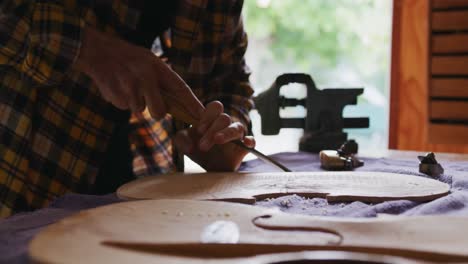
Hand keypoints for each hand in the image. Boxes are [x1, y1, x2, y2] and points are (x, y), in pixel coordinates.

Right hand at [74, 27, 203, 118]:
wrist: (97, 51)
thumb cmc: (128, 58)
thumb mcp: (150, 61)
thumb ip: (163, 80)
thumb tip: (178, 104)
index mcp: (157, 67)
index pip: (180, 89)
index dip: (192, 104)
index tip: (203, 116)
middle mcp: (145, 78)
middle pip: (159, 112)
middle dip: (156, 111)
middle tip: (148, 100)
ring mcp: (130, 88)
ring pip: (140, 110)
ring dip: (135, 103)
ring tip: (128, 85)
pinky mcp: (115, 96)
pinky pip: (124, 108)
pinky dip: (121, 101)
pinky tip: (117, 87)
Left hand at [174, 101, 254, 170]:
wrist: (206, 168)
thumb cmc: (197, 149)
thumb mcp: (184, 144)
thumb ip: (182, 140)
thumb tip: (191, 147)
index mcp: (212, 118)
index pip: (215, 107)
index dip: (207, 116)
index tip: (199, 130)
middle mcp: (226, 124)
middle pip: (224, 118)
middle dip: (212, 130)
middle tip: (202, 146)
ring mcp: (236, 136)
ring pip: (237, 127)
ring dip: (226, 133)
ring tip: (218, 140)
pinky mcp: (243, 149)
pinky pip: (252, 141)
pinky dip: (250, 141)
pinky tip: (246, 143)